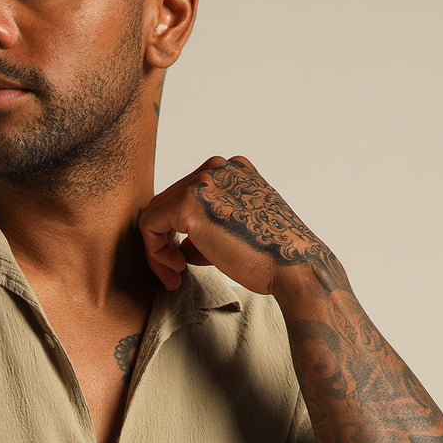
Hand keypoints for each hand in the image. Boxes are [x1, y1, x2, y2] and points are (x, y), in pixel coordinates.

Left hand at [139, 154, 337, 296]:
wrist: (292, 266)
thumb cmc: (272, 257)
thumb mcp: (238, 231)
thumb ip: (208, 229)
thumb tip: (180, 244)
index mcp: (234, 171)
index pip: (188, 195)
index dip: (180, 232)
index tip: (186, 262)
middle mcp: (219, 168)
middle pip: (168, 202)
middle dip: (166, 240)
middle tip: (177, 272)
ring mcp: (203, 181)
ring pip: (155, 212)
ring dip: (158, 248)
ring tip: (176, 273)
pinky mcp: (188, 203)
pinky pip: (149, 225)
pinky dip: (154, 251)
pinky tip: (175, 270)